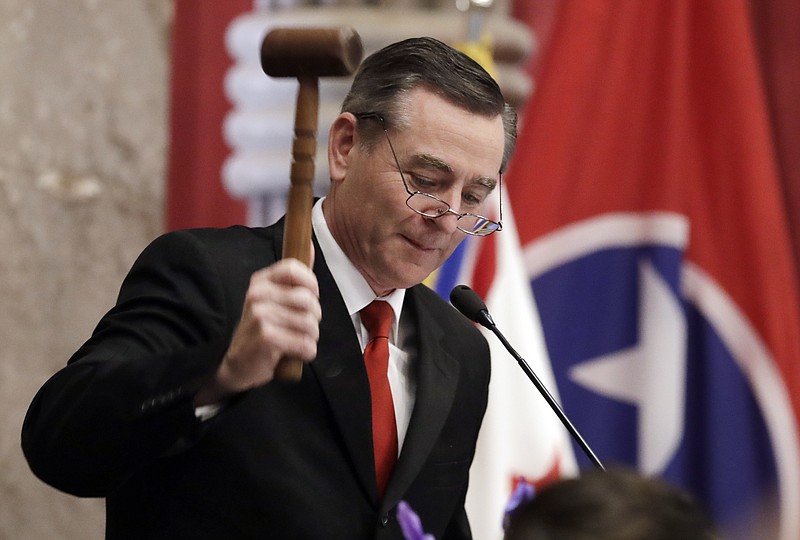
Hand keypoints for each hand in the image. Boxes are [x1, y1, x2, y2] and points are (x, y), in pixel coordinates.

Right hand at [195, 257, 320, 404]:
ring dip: (310, 338)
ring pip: (310, 324)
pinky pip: (305, 344)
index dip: (311, 285)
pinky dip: (306, 353)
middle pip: (308, 300)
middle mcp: (258, 295)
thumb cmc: (261, 330)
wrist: (236, 364)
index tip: (309, 298)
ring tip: (295, 341)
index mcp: (261, 281)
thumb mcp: (274, 299)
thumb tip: (309, 245)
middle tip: (299, 327)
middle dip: (313, 318)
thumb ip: (294, 276)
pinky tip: (292, 353)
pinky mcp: (266, 337)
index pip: (294, 269)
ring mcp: (261, 316)